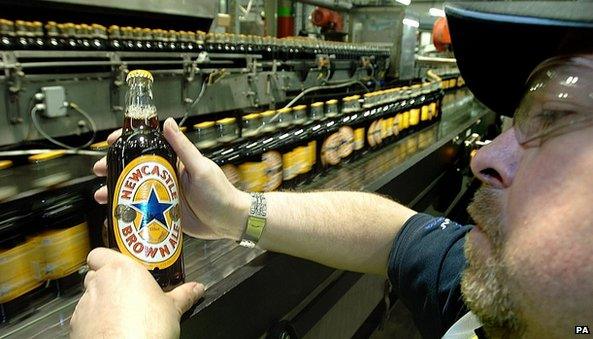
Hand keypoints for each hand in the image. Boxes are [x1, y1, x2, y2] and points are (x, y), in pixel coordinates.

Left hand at [70, 248, 203, 337]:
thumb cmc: (148, 328)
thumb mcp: (173, 309)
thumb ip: (184, 295)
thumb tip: (198, 288)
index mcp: (122, 270)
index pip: (99, 254)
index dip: (106, 260)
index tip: (120, 269)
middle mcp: (99, 282)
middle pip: (94, 275)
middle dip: (106, 282)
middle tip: (125, 293)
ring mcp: (85, 304)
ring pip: (88, 297)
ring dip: (100, 302)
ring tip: (119, 315)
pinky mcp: (76, 326)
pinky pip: (83, 318)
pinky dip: (93, 322)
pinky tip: (110, 330)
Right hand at [93, 118, 249, 239]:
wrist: (229, 222)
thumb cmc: (220, 193)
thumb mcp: (201, 167)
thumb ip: (183, 148)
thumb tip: (167, 122)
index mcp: (176, 162)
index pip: (148, 147)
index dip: (129, 142)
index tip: (111, 141)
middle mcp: (168, 177)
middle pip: (136, 169)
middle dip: (115, 167)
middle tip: (98, 170)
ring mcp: (165, 196)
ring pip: (135, 190)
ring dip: (117, 190)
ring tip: (101, 195)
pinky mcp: (165, 214)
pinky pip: (143, 210)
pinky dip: (128, 210)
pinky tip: (115, 212)